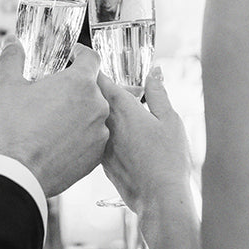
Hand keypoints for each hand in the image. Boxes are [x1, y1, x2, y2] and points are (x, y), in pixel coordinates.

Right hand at [0, 40, 108, 197]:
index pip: (91, 58)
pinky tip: (58, 139)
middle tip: (52, 92)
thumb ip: (13, 58)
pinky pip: (92, 137)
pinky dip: (80, 135)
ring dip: (78, 112)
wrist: (17, 173)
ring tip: (53, 119)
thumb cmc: (13, 129)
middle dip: (74, 87)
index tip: (70, 56)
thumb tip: (11, 41)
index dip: (79, 54)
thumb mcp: (9, 86)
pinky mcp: (97, 155)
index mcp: (80, 83)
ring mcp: (100, 132)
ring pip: (92, 113)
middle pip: (91, 87)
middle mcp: (97, 105)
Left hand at [100, 67, 194, 214]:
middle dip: (92, 84)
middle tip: (99, 77)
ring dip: (95, 108)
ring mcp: (100, 144)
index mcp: (121, 108)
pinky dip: (100, 130)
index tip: (79, 50)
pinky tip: (118, 135)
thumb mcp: (170, 120)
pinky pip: (96, 137)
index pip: (98, 77)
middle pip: (90, 96)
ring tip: (110, 106)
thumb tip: (154, 71)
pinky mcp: (101, 162)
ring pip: (92, 118)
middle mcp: (105, 124)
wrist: (159, 198)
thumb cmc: (168, 159)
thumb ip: (158, 93)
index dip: (87, 61)